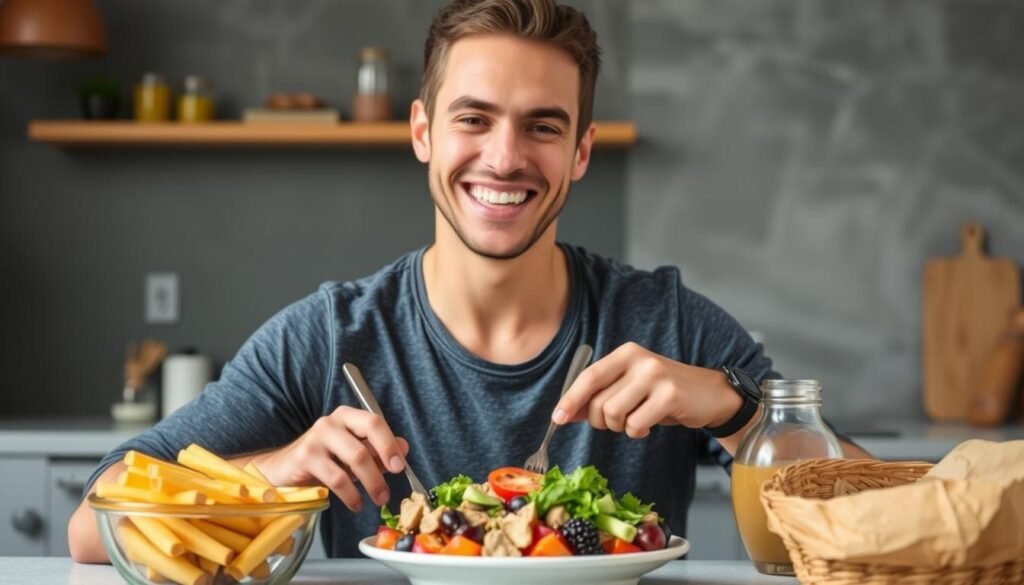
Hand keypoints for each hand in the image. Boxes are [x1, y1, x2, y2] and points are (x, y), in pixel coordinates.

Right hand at [253, 406, 409, 511]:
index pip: (374, 423)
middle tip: (388, 491)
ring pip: (354, 460)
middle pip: (364, 444)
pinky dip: (351, 495)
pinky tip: (356, 503)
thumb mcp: (352, 454)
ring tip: (376, 499)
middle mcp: (331, 422)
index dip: (390, 444)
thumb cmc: (323, 460)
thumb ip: (377, 450)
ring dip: (370, 484)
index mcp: (347, 416)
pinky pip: (336, 478)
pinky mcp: (306, 457)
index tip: (400, 466)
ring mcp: (317, 438)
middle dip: (381, 470)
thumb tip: (404, 448)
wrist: (283, 468)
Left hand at [551, 342, 740, 437]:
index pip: (589, 376)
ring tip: (636, 421)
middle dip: (601, 421)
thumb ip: (600, 396)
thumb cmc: (663, 393)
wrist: (709, 395)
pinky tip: (648, 424)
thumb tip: (566, 413)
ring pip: (614, 414)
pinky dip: (637, 432)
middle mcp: (639, 359)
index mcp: (626, 353)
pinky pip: (635, 424)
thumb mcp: (630, 388)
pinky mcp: (669, 395)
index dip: (571, 399)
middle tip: (617, 422)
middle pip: (599, 401)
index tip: (558, 418)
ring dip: (620, 427)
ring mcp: (655, 376)